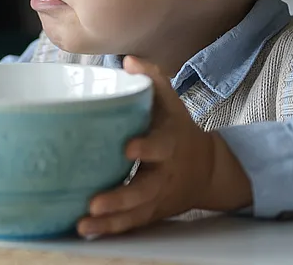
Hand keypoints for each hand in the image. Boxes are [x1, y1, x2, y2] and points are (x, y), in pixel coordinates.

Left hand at [77, 56, 251, 236]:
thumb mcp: (172, 104)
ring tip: (84, 223)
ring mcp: (158, 196)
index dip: (147, 147)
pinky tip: (86, 231)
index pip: (160, 145)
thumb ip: (153, 81)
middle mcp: (164, 173)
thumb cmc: (178, 130)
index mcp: (170, 144)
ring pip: (136, 212)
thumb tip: (129, 60)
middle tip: (95, 203)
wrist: (208, 169)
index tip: (128, 148)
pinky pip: (131, 224)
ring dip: (110, 220)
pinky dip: (111, 229)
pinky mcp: (151, 212)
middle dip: (121, 197)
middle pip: (145, 189)